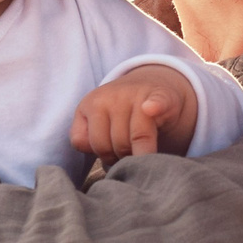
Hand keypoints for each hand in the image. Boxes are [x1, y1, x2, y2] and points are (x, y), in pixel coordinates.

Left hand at [72, 65, 198, 164]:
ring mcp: (137, 94)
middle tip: (131, 154)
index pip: (89, 144)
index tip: (113, 153)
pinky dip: (154, 106)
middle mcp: (112, 96)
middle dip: (123, 158)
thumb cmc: (119, 113)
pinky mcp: (160, 95)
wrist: (151, 84)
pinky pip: (155, 103)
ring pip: (136, 139)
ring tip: (144, 152)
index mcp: (92, 103)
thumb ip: (82, 137)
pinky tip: (150, 109)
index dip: (103, 155)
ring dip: (143, 153)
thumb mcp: (93, 121)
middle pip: (115, 145)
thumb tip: (90, 148)